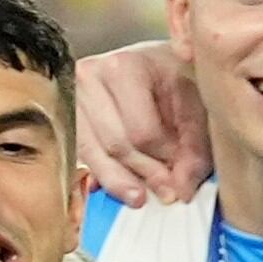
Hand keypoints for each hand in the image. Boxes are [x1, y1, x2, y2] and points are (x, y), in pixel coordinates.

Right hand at [75, 40, 213, 204]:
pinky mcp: (67, 116)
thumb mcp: (195, 104)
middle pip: (116, 144)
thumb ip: (195, 147)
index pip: (142, 130)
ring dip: (120, 181)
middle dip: (144, 173)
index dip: (165, 159)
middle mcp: (91, 77)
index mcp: (126, 66)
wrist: (150, 62)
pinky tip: (121, 187)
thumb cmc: (174, 78)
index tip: (182, 174)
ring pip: (93, 153)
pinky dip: (102, 175)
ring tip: (140, 199)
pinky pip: (82, 155)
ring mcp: (73, 96)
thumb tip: (181, 190)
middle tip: (166, 193)